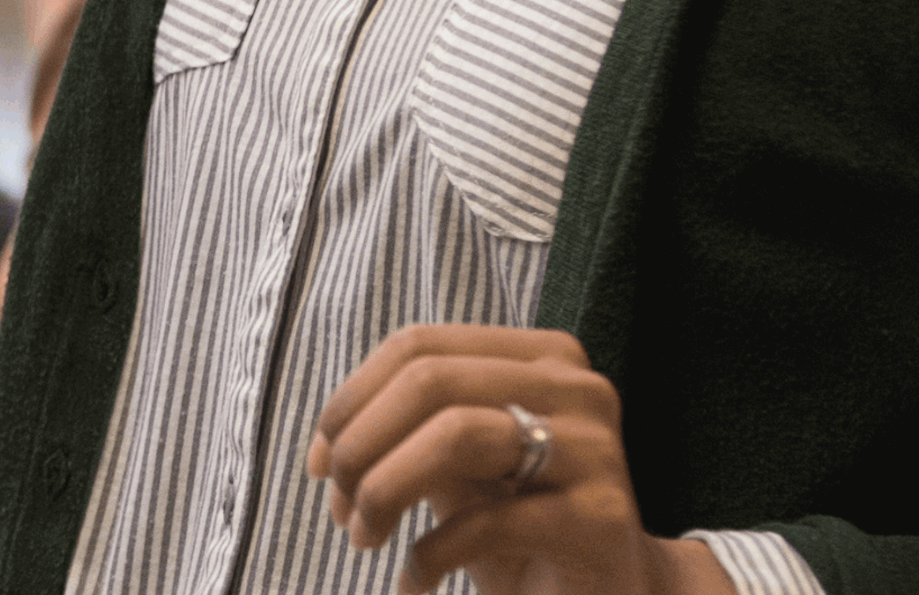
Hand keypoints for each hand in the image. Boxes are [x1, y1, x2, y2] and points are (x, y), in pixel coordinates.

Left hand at [308, 325, 731, 594]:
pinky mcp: (600, 519)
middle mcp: (577, 388)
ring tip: (364, 538)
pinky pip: (485, 521)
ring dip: (384, 491)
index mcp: (542, 356)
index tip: (318, 462)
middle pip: (429, 382)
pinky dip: (428, 555)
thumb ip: (404, 433)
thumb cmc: (521, 529)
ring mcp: (596, 450)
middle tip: (339, 509)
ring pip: (454, 436)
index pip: (417, 347)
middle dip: (359, 448)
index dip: (350, 401)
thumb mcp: (460, 469)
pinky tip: (412, 580)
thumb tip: (324, 446)